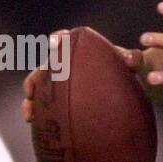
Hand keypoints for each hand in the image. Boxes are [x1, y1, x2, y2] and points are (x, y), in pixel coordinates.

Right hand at [22, 34, 143, 121]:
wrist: (121, 84)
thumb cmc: (124, 68)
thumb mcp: (130, 63)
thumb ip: (132, 59)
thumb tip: (132, 59)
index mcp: (78, 48)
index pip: (65, 40)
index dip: (59, 39)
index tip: (57, 41)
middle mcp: (63, 62)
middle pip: (46, 65)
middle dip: (39, 74)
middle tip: (36, 83)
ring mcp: (57, 79)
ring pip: (37, 85)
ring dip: (31, 96)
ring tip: (30, 111)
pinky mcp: (55, 96)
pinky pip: (41, 103)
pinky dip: (34, 110)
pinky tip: (31, 122)